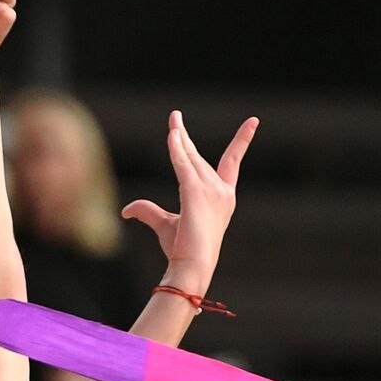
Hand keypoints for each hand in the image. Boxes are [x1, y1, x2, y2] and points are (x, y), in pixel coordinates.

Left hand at [121, 110, 257, 276]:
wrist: (192, 264)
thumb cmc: (183, 248)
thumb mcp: (165, 224)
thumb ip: (148, 211)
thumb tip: (126, 210)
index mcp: (223, 196)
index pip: (233, 161)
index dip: (242, 140)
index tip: (253, 122)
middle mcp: (222, 190)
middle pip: (198, 156)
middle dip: (184, 136)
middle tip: (175, 115)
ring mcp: (211, 190)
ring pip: (189, 157)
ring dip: (178, 137)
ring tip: (173, 118)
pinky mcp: (195, 192)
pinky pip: (183, 164)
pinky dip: (176, 149)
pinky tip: (172, 134)